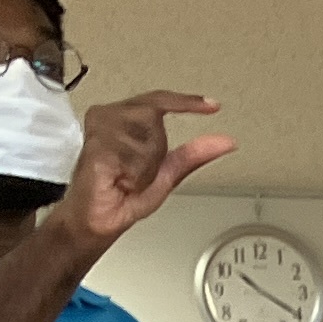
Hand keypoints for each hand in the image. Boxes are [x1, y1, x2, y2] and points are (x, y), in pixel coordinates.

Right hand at [51, 90, 233, 251]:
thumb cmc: (123, 197)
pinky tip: (119, 180)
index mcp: (126, 117)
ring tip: (126, 178)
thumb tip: (225, 142)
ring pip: (146, 138)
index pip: (159, 100)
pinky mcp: (96, 145)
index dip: (186, 102)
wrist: (97, 221)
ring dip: (144, 167)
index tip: (212, 106)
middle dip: (155, 152)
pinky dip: (134, 175)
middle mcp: (110, 116)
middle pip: (155, 116)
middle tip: (137, 173)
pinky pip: (134, 156)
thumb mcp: (167, 174)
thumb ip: (194, 154)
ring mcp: (101, 128)